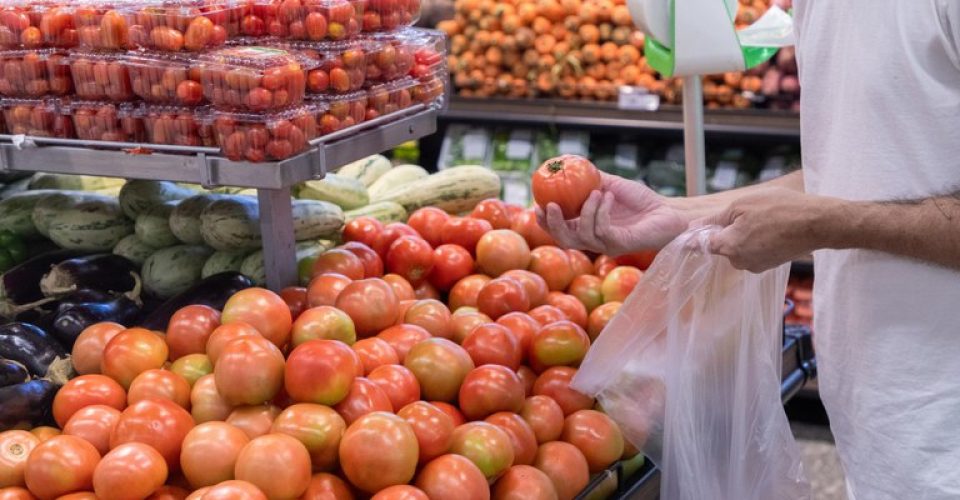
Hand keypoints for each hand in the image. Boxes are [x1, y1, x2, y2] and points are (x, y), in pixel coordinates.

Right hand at [536, 172, 687, 255]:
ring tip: (594, 192)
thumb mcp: (610, 185)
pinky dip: (601, 211)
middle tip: (551, 206)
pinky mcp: (619, 245)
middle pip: (564, 239)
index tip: (537, 204)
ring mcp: (606, 244)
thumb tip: (568, 165)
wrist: (667, 212)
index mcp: (587, 228)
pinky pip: (602, 230)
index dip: (545, 221)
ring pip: (582, 235)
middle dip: (554, 224)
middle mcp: (594, 240)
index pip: (559, 230)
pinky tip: (607, 196)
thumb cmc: (640, 200)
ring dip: (584, 211)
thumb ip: (590, 180)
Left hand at [693, 187, 831, 271]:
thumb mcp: (741, 206)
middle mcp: (740, 262)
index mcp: (729, 247)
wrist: (818, 223)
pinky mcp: (770, 265)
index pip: (701, 246)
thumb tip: (692, 227)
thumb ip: (715, 219)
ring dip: (744, 235)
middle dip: (727, 231)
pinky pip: (754, 251)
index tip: (689, 233)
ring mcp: (756, 265)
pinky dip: (758, 240)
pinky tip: (772, 228)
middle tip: (744, 213)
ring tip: (763, 219)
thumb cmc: (779, 209)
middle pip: (721, 246)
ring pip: (739, 248)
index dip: (695, 237)